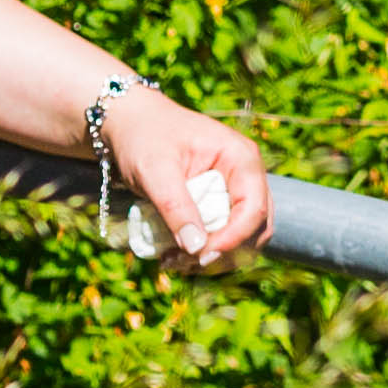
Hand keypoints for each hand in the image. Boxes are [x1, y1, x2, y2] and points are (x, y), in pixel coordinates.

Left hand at [106, 95, 271, 271]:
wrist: (131, 124)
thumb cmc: (144, 137)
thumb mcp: (155, 169)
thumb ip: (175, 205)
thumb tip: (196, 248)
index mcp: (240, 157)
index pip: (254, 208)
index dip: (234, 238)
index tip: (200, 257)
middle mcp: (246, 175)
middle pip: (256, 228)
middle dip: (224, 252)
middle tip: (182, 263)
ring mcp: (236, 191)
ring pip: (244, 238)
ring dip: (213, 258)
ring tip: (172, 261)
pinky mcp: (222, 205)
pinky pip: (225, 237)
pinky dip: (203, 252)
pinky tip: (173, 256)